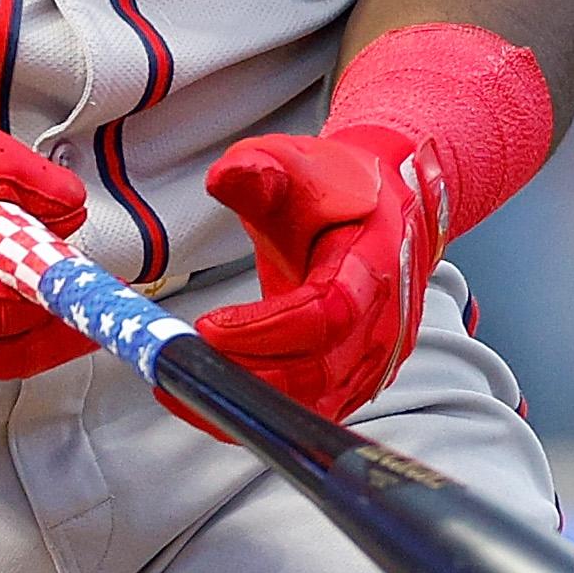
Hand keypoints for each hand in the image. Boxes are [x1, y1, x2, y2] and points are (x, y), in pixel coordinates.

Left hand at [192, 124, 453, 422]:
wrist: (387, 207)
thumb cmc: (337, 188)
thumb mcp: (295, 162)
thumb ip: (259, 169)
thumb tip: (224, 176)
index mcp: (372, 265)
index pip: (327, 316)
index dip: (267, 330)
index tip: (210, 326)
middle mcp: (382, 323)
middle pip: (316, 372)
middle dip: (245, 371)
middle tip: (187, 357)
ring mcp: (372, 359)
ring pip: (312, 401)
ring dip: (246, 397)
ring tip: (186, 380)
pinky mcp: (355, 379)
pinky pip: (308, 410)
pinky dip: (259, 409)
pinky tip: (213, 394)